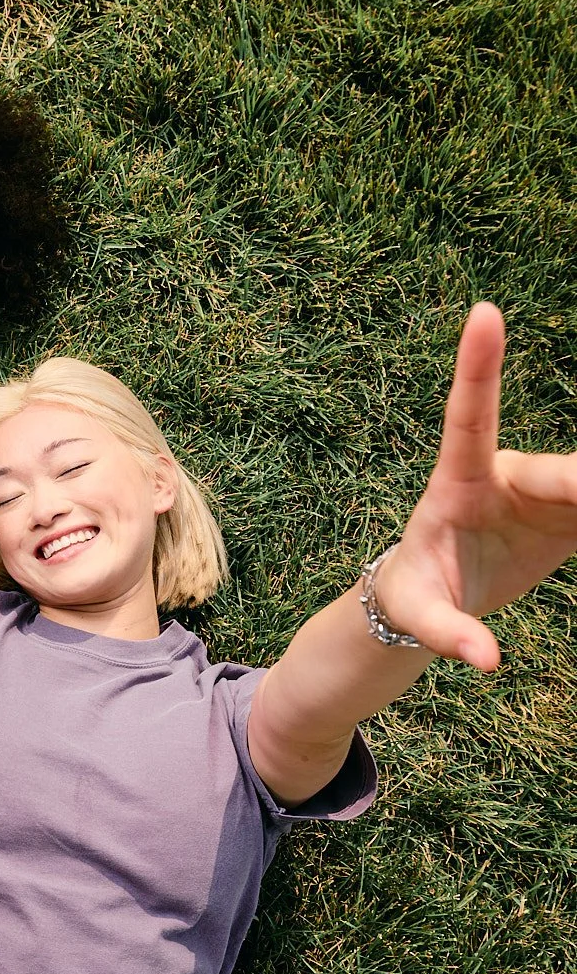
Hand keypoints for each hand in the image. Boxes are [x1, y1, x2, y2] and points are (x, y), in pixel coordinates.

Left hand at [374, 303, 576, 669]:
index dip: (478, 363)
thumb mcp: (416, 615)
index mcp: (458, 483)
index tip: (484, 311)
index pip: (469, 415)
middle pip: (565, 473)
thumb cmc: (412, 596)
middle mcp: (506, 475)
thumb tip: (485, 662)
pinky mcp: (571, 515)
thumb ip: (446, 633)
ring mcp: (544, 492)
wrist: (438, 597)